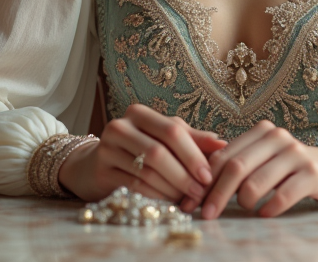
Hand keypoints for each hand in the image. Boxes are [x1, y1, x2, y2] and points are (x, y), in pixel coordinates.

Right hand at [57, 103, 226, 202]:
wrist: (94, 164)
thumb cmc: (139, 147)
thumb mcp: (164, 137)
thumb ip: (192, 139)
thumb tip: (223, 144)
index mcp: (140, 113)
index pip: (172, 130)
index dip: (192, 154)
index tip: (208, 175)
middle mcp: (121, 126)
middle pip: (158, 151)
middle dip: (183, 175)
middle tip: (200, 192)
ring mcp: (107, 148)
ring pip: (146, 171)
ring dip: (171, 189)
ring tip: (187, 200)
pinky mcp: (101, 171)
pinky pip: (134, 186)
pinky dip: (155, 196)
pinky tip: (168, 203)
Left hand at [199, 120, 317, 218]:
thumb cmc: (288, 168)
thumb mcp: (263, 160)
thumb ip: (236, 165)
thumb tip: (196, 186)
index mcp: (261, 131)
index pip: (224, 156)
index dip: (205, 180)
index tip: (191, 202)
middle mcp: (277, 137)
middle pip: (236, 168)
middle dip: (216, 194)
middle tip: (207, 215)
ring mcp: (295, 154)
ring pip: (256, 182)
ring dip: (244, 202)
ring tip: (245, 209)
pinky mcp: (311, 173)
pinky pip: (282, 195)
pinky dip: (269, 209)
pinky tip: (265, 214)